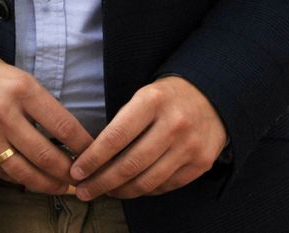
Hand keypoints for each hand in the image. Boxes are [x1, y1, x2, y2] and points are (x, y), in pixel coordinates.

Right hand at [0, 52, 95, 193]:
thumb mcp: (22, 80)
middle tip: (80, 179)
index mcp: (22, 89)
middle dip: (67, 172)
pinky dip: (18, 179)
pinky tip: (30, 180)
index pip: (63, 125)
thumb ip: (43, 108)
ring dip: (46, 184)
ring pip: (22, 171)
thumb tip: (71, 140)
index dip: (83, 145)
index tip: (93, 155)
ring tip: (60, 187)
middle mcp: (2, 112)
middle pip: (45, 154)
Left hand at [69, 76, 226, 200]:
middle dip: (101, 182)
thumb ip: (121, 125)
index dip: (92, 159)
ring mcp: (190, 146)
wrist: (211, 96)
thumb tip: (91, 159)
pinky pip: (166, 186)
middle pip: (130, 165)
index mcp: (152, 101)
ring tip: (105, 192)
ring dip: (121, 192)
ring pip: (147, 181)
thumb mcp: (142, 97)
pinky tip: (132, 188)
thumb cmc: (166, 98)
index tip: (77, 172)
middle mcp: (173, 124)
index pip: (115, 137)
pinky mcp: (202, 163)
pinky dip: (145, 190)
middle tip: (84, 191)